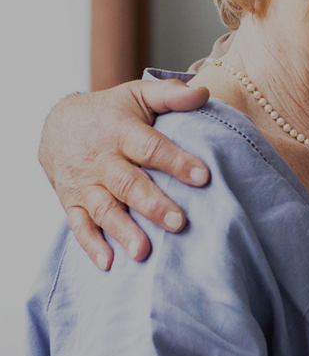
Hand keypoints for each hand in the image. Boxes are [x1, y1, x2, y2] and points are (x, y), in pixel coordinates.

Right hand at [39, 79, 210, 269]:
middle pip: (127, 183)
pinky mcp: (71, 201)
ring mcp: (84, 183)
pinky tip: (109, 264)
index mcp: (120, 131)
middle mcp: (101, 159)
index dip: (176, 162)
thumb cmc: (112, 112)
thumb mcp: (139, 95)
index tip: (203, 177)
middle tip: (179, 223)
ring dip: (123, 231)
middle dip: (152, 204)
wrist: (58, 124)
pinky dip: (91, 245)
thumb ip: (171, 94)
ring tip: (144, 251)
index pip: (150, 147)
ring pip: (103, 209)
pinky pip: (78, 225)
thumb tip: (204, 92)